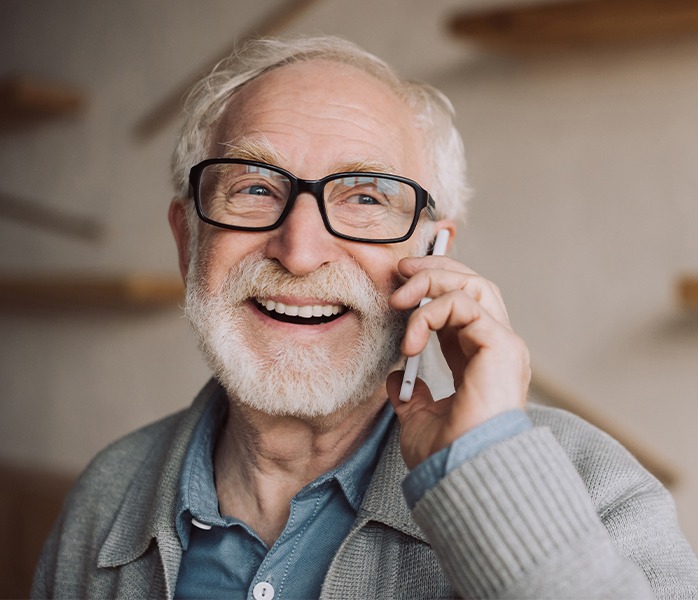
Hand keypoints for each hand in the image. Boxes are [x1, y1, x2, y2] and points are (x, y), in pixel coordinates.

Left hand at [386, 255, 530, 468]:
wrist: (461, 474)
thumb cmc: (446, 453)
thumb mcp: (419, 417)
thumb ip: (411, 394)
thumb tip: (395, 379)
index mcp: (477, 358)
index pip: (461, 305)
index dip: (432, 288)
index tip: (400, 286)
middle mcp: (495, 346)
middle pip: (473, 284)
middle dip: (435, 270)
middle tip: (401, 272)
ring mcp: (502, 343)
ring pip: (473, 285)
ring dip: (431, 282)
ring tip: (400, 299)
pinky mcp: (501, 345)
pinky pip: (464, 305)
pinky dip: (431, 313)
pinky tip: (411, 340)